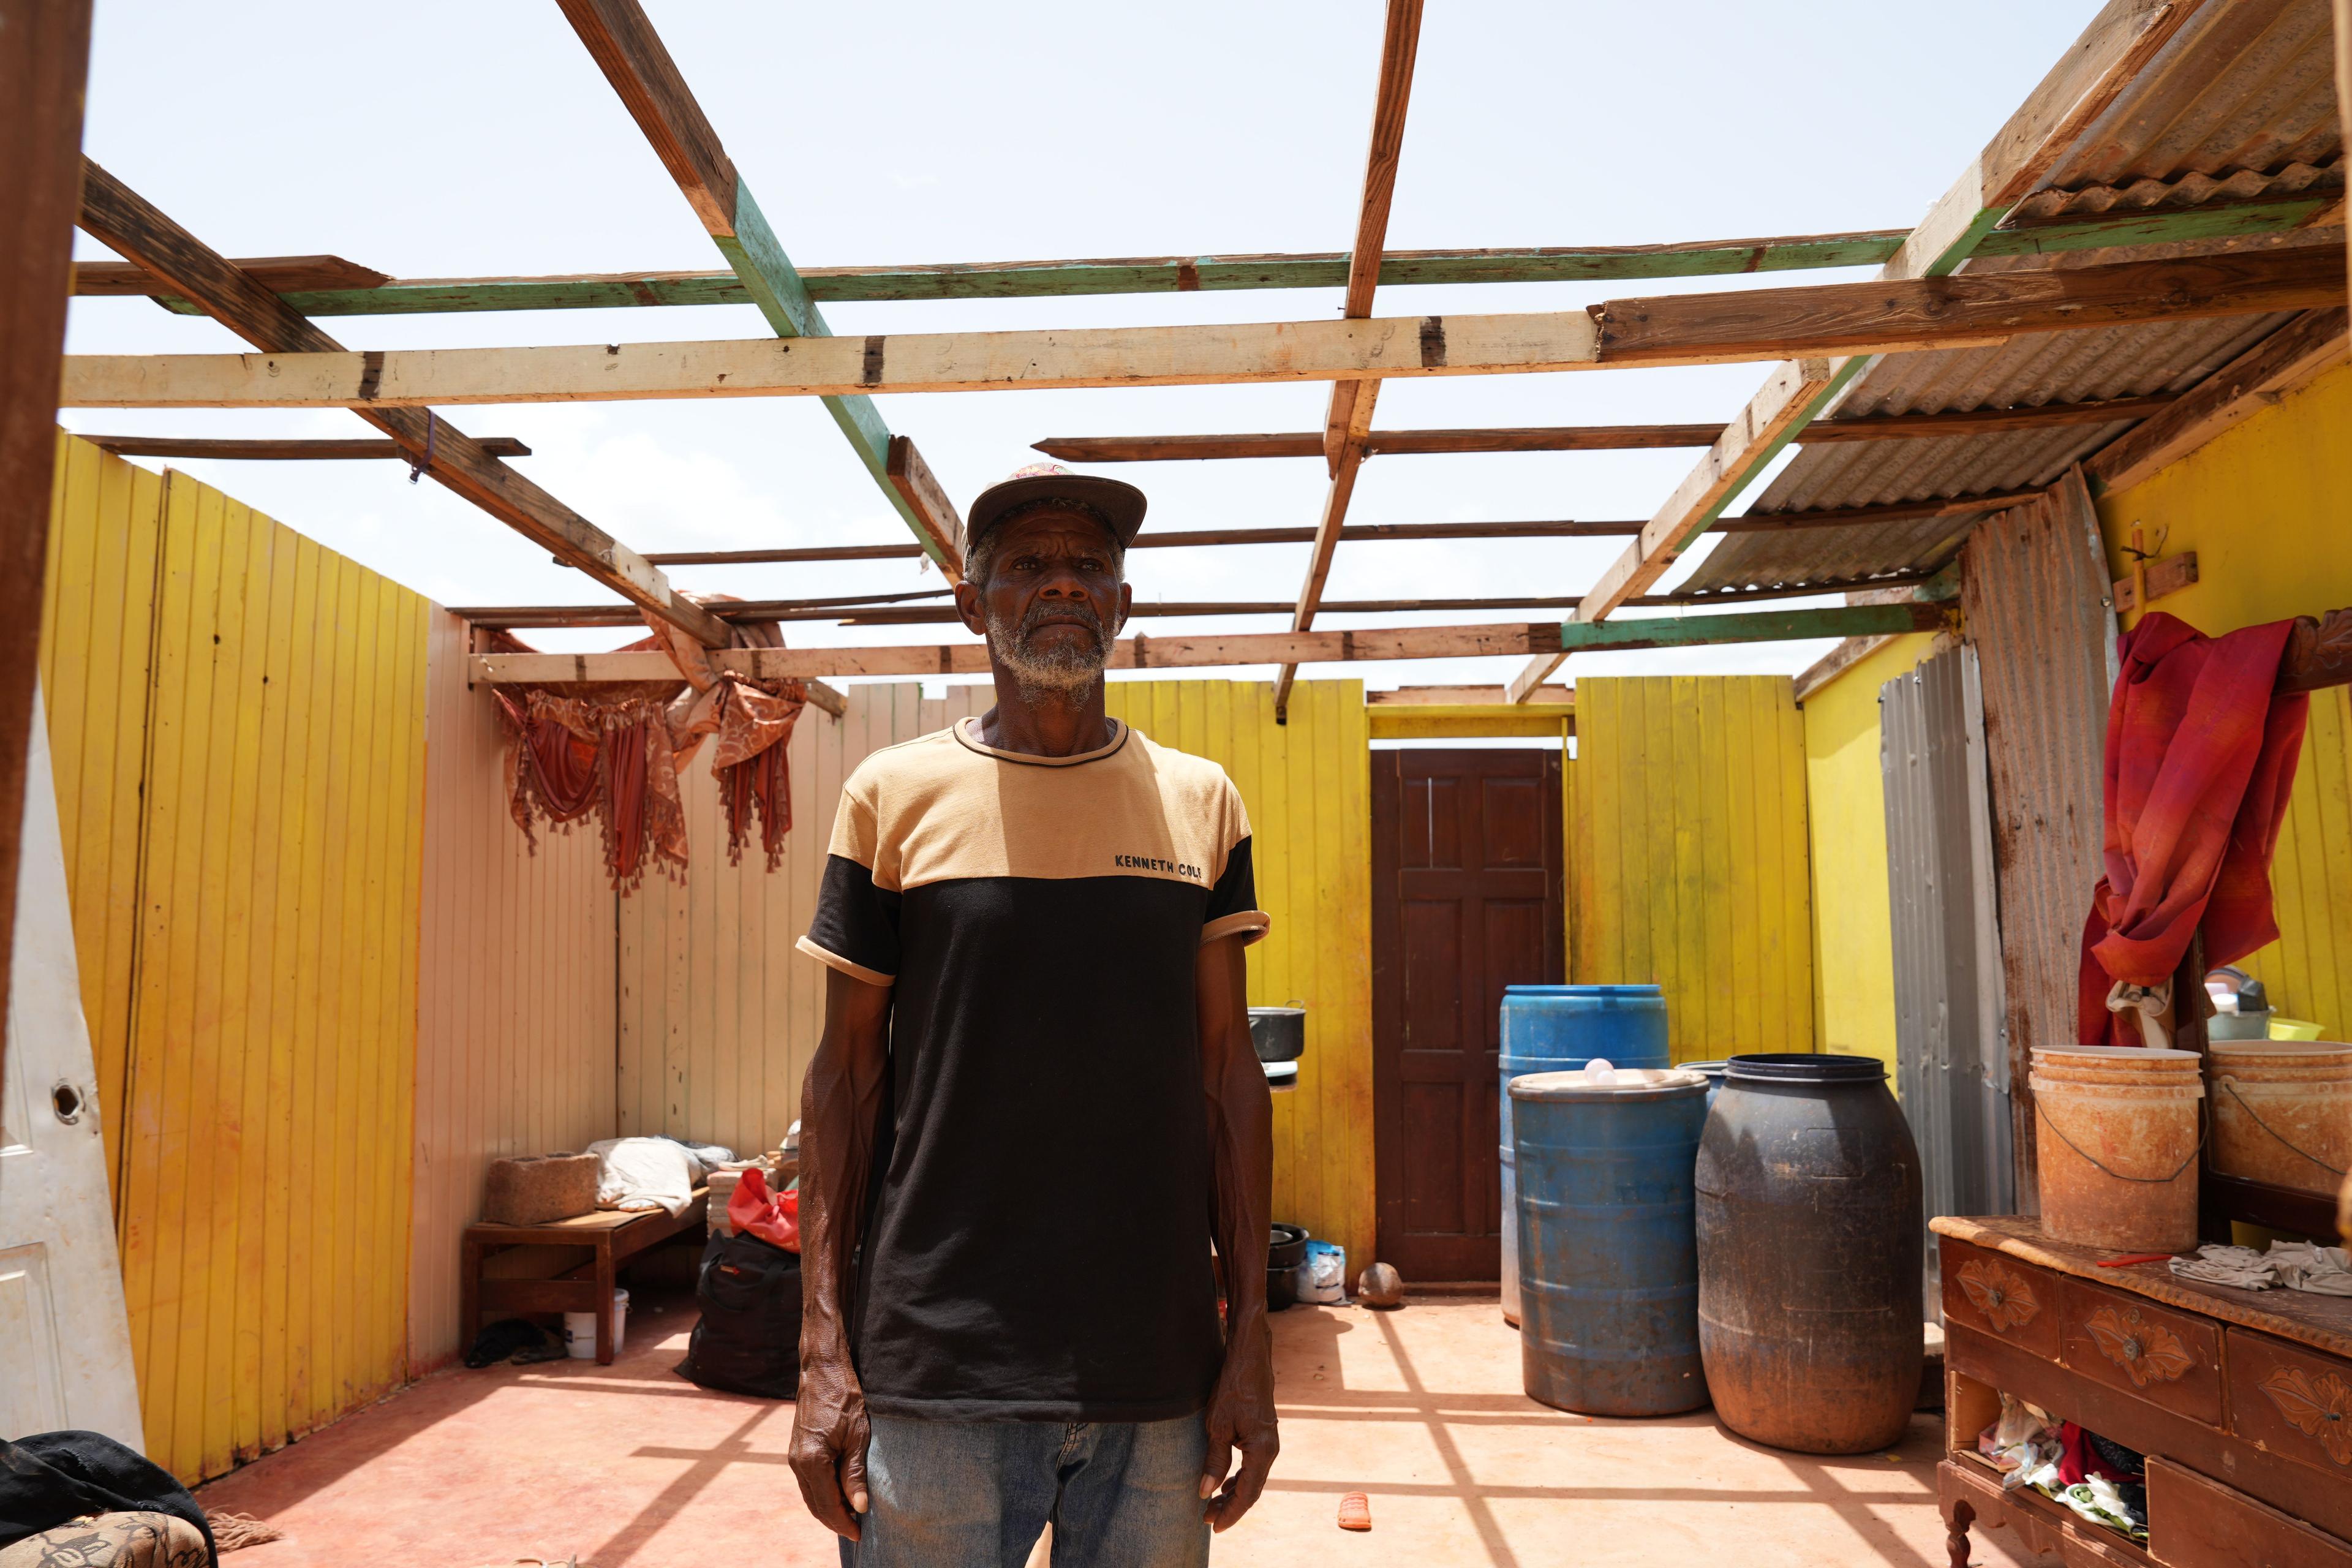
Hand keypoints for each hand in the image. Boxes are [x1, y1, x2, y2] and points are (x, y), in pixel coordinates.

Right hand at [790, 1346, 871, 1540]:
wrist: (823, 1370)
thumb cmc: (844, 1398)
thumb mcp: (858, 1436)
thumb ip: (855, 1474)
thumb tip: (859, 1507)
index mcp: (812, 1460)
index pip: (827, 1504)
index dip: (844, 1522)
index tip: (860, 1534)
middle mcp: (798, 1462)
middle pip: (815, 1504)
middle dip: (835, 1520)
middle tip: (857, 1530)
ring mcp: (794, 1456)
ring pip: (810, 1495)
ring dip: (828, 1509)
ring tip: (850, 1517)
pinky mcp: (797, 1449)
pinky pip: (808, 1482)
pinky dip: (821, 1494)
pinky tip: (837, 1495)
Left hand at [1197, 1347, 1277, 1531]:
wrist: (1249, 1357)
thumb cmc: (1233, 1387)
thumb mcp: (1218, 1425)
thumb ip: (1214, 1460)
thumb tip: (1206, 1492)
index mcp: (1262, 1450)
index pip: (1247, 1493)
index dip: (1230, 1512)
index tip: (1213, 1525)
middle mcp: (1270, 1448)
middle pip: (1252, 1489)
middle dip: (1230, 1506)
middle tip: (1207, 1518)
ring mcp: (1269, 1441)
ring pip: (1253, 1477)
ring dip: (1233, 1493)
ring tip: (1212, 1504)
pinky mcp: (1263, 1433)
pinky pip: (1253, 1464)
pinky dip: (1239, 1477)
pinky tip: (1225, 1481)